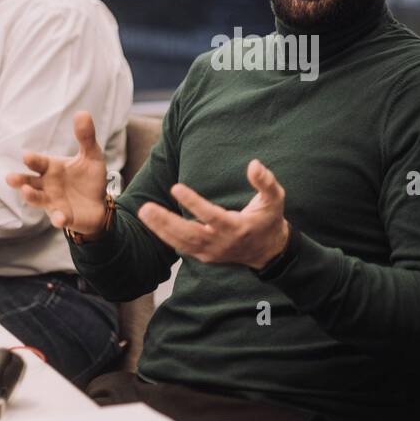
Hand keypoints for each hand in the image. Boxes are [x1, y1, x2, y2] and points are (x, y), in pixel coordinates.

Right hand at [7, 111, 108, 235]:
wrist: (99, 204)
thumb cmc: (89, 178)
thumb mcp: (91, 156)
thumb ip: (86, 137)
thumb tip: (82, 113)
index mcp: (51, 168)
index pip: (39, 163)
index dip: (33, 160)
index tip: (26, 156)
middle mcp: (47, 185)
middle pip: (29, 182)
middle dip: (20, 180)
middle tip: (11, 178)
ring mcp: (53, 202)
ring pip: (37, 200)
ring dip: (31, 197)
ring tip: (26, 192)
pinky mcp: (63, 216)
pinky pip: (58, 218)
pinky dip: (58, 218)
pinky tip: (60, 217)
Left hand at [136, 158, 288, 270]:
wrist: (268, 250)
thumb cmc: (269, 219)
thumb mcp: (275, 199)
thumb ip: (266, 182)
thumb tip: (254, 164)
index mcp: (237, 228)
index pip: (211, 216)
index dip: (193, 203)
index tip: (176, 187)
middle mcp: (222, 243)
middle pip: (189, 234)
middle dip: (166, 222)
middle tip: (146, 208)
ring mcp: (212, 252)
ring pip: (182, 243)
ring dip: (161, 229)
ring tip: (144, 212)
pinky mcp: (205, 256)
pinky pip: (182, 248)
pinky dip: (166, 237)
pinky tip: (153, 224)